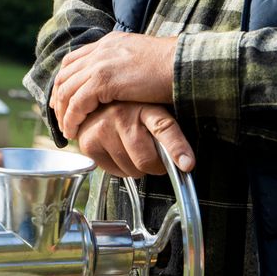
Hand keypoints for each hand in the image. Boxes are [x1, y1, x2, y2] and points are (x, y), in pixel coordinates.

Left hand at [51, 33, 177, 140]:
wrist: (183, 65)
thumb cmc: (173, 67)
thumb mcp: (143, 59)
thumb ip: (127, 65)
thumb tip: (124, 79)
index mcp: (110, 43)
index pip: (75, 59)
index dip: (65, 79)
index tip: (63, 98)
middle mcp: (101, 50)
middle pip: (66, 73)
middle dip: (58, 97)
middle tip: (60, 116)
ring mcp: (101, 63)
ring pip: (67, 90)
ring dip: (63, 112)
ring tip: (67, 129)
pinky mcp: (103, 80)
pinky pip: (77, 103)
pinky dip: (72, 118)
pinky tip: (74, 130)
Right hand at [76, 102, 194, 177]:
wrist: (93, 103)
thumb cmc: (129, 111)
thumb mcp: (152, 110)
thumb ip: (164, 131)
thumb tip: (183, 162)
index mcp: (146, 106)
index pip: (164, 128)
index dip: (176, 148)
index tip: (186, 164)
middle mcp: (123, 116)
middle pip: (146, 159)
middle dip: (155, 166)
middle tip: (154, 158)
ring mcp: (104, 129)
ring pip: (131, 169)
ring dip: (137, 168)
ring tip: (132, 151)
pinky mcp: (89, 143)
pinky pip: (115, 172)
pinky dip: (121, 169)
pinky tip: (118, 152)